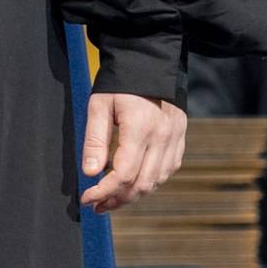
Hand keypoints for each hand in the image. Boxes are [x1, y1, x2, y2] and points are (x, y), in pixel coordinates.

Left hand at [79, 92, 186, 211]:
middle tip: (97, 206)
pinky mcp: (180, 138)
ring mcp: (175, 138)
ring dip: (134, 195)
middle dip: (117, 200)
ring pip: (156, 181)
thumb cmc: (119, 82)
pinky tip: (134, 183)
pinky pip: (168, 170)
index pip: (123, 174)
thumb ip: (95, 140)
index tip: (86, 198)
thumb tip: (91, 173)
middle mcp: (162, 137)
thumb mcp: (99, 105)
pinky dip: (150, 182)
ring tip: (112, 199)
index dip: (103, 192)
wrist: (149, 61)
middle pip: (141, 184)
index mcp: (140, 128)